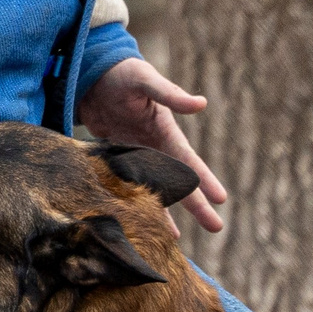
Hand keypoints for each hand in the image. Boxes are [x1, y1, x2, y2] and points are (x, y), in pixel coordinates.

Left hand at [75, 56, 228, 233]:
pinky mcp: (115, 158)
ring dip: (164, 211)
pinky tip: (137, 219)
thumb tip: (202, 103)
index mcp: (165, 131)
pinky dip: (133, 201)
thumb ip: (170, 94)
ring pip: (153, 189)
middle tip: (217, 227)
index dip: (205, 180)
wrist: (91, 72)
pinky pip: (126, 185)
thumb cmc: (123, 72)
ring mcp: (135, 154)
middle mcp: (154, 147)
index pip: (189, 160)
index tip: (221, 200)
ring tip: (175, 239)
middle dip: (196, 204)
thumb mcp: (146, 80)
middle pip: (178, 181)